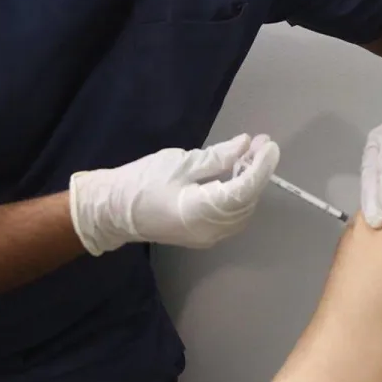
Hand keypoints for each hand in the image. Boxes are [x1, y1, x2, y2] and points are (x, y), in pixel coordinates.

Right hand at [69, 134, 279, 255]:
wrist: (112, 211)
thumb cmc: (142, 182)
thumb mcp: (181, 163)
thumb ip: (217, 157)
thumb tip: (246, 145)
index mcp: (201, 212)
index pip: (243, 190)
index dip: (261, 167)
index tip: (269, 145)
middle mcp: (209, 231)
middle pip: (246, 201)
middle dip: (257, 172)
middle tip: (260, 144)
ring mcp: (207, 237)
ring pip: (241, 210)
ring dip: (250, 183)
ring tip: (251, 155)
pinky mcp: (203, 235)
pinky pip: (230, 215)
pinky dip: (238, 194)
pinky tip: (237, 173)